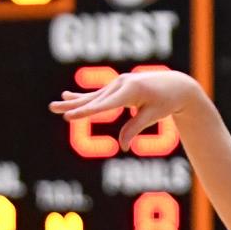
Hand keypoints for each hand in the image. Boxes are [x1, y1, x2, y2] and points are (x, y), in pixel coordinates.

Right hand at [48, 69, 199, 151]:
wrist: (176, 85)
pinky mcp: (118, 87)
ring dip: (73, 102)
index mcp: (131, 90)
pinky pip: (98, 94)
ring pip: (93, 97)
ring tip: (55, 104)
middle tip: (54, 109)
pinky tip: (67, 96)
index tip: (70, 116)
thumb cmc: (166, 101)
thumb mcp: (154, 116)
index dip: (86, 112)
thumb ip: (135, 128)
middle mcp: (121, 84)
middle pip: (93, 99)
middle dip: (73, 106)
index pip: (104, 105)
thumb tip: (123, 146)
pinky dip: (83, 97)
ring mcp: (118, 83)